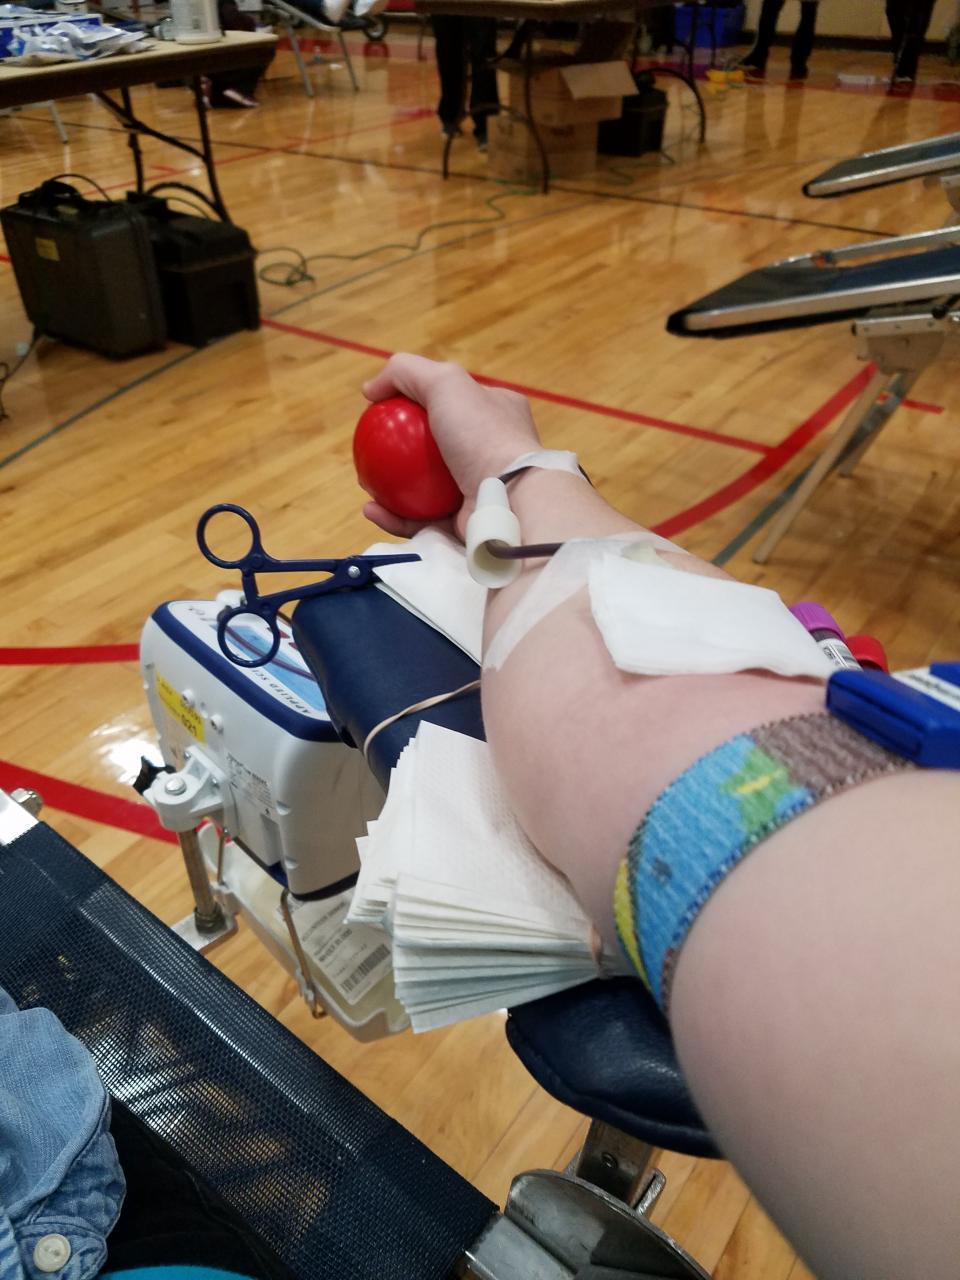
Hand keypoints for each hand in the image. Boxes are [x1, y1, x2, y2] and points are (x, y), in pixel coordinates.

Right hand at [360, 354, 540, 537]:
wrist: (510, 501)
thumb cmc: (483, 435)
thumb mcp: (445, 382)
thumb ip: (406, 372)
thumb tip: (370, 388)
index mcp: (496, 414)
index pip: (453, 401)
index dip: (417, 402)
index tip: (384, 411)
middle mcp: (490, 451)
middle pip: (435, 446)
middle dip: (399, 450)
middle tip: (371, 452)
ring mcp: (478, 490)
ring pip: (423, 487)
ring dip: (391, 485)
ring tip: (365, 483)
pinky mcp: (465, 523)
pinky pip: (422, 519)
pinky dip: (396, 515)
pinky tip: (372, 510)